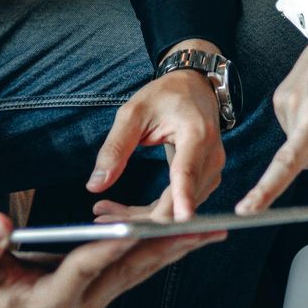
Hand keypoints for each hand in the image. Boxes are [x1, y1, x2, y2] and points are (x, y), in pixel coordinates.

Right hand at [0, 211, 223, 307]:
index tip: (136, 227)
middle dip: (166, 247)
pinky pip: (137, 269)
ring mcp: (93, 299)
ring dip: (176, 249)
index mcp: (47, 298)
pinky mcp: (100, 290)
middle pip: (128, 271)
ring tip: (212, 229)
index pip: (84, 266)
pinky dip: (163, 251)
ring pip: (141, 271)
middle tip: (202, 227)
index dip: (108, 245)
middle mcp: (79, 304)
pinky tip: (187, 236)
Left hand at [85, 42, 225, 219]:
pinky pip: (178, 204)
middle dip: (142, 217)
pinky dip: (151, 211)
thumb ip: (115, 148)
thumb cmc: (165, 96)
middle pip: (179, 200)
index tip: (181, 219)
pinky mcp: (206, 181)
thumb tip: (95, 184)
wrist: (195, 88)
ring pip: (177, 209)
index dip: (183, 197)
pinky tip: (124, 211)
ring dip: (142, 217)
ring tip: (105, 213)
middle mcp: (211, 157)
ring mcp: (212, 171)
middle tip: (102, 219)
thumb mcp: (133, 114)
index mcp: (196, 134)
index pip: (188, 171)